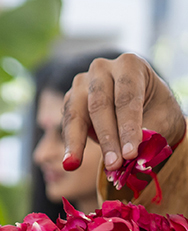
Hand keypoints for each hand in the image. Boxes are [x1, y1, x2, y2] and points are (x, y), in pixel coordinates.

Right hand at [61, 53, 186, 171]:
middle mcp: (101, 69)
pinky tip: (70, 162)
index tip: (130, 155)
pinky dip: (71, 143)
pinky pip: (68, 123)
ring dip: (77, 142)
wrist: (141, 107)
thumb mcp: (161, 119)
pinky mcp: (69, 100)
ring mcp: (81, 83)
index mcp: (130, 65)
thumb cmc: (155, 110)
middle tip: (113, 165)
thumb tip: (130, 158)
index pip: (127, 98)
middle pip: (99, 105)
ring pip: (76, 114)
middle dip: (107, 138)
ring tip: (73, 165)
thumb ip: (147, 134)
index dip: (128, 128)